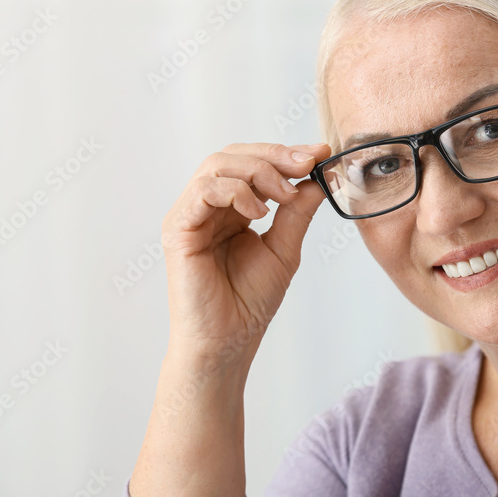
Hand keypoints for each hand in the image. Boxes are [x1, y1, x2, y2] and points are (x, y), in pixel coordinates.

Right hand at [162, 141, 331, 371]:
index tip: (319, 153)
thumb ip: (296, 213)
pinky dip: (235, 191)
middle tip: (306, 164)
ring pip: (217, 165)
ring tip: (283, 196)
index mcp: (230, 210)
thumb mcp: (284, 250)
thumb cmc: (248, 304)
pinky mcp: (178, 228)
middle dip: (274, 155)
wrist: (226, 343)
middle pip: (233, 155)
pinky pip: (203, 190)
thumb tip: (316, 179)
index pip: (252, 165)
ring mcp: (190, 215)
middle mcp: (207, 208)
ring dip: (258, 172)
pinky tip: (257, 211)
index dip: (285, 154)